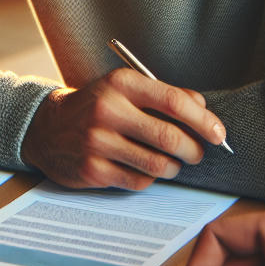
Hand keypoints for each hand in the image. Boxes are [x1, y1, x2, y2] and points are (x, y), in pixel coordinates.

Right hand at [20, 68, 226, 189]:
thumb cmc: (97, 106)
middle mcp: (108, 110)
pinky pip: (138, 181)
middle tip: (198, 154)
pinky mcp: (92, 170)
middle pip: (170, 138)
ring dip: (174, 168)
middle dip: (194, 151)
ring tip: (172, 163)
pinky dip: (149, 178)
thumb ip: (165, 94)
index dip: (204, 121)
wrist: (46, 127)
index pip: (175, 102)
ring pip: (157, 165)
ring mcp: (98, 142)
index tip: (218, 134)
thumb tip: (203, 109)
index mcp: (121, 84)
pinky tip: (143, 168)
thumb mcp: (126, 88)